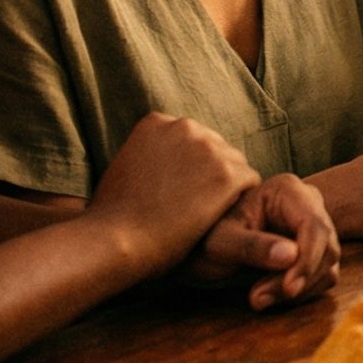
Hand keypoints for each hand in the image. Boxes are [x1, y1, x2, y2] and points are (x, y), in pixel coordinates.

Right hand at [86, 113, 262, 274]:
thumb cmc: (113, 214)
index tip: (175, 189)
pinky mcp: (228, 174)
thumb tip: (163, 160)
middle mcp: (185, 127)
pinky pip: (249, 182)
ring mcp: (209, 149)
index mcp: (157, 122)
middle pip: (215, 147)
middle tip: (191, 205)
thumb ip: (150, 152)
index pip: (191, 138)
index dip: (188, 166)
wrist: (116, 240)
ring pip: (235, 164)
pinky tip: (218, 217)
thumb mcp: (124, 165)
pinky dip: (238, 200)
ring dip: (225, 187)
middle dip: (209, 173)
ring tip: (202, 214)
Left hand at [181, 174, 340, 310]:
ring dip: (300, 289)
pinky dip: (303, 292)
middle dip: (299, 279)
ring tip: (258, 298)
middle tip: (259, 298)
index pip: (315, 225)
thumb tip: (291, 256)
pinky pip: (323, 275)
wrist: (201, 250)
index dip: (307, 260)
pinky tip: (272, 295)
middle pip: (327, 247)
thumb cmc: (205, 240)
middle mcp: (307, 204)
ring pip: (328, 264)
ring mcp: (313, 227)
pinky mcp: (314, 250)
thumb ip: (253, 247)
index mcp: (287, 191)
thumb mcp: (221, 243)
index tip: (288, 289)